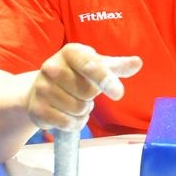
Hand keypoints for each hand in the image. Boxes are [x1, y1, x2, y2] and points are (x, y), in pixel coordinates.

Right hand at [25, 43, 141, 130]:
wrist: (41, 89)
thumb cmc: (76, 75)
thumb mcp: (98, 66)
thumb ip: (118, 66)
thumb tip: (138, 63)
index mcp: (70, 52)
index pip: (91, 65)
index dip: (105, 79)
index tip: (118, 93)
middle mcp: (51, 66)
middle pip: (88, 91)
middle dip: (91, 96)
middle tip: (84, 92)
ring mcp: (42, 88)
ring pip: (78, 109)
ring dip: (84, 111)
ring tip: (75, 101)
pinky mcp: (37, 109)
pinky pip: (67, 123)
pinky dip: (75, 123)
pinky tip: (68, 114)